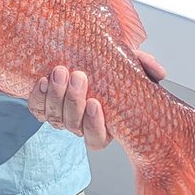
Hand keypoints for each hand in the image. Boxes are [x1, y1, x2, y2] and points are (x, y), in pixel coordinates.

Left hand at [29, 50, 166, 149]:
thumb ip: (144, 65)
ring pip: (54, 118)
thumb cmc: (108, 66)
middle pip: (73, 126)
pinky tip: (43, 80)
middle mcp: (80, 124)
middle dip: (73, 102)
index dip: (95, 126)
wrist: (79, 55)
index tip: (96, 103)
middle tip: (78, 76)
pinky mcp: (42, 105)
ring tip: (60, 72)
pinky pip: (36, 109)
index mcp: (104, 124)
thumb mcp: (130, 63)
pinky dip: (38, 96)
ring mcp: (60, 115)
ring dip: (56, 96)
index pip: (97, 139)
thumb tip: (159, 72)